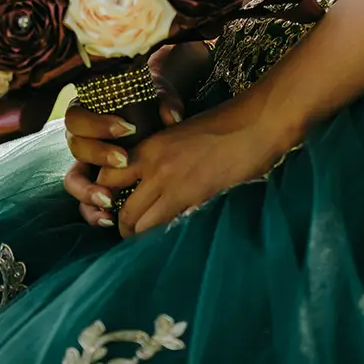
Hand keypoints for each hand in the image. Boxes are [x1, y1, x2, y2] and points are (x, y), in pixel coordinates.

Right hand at [63, 51, 191, 229]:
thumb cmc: (153, 104)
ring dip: (89, 192)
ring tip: (110, 202)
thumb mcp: (160, 96)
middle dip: (98, 155)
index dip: (98, 125)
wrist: (158, 118)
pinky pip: (85, 203)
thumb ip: (166, 102)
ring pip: (74, 181)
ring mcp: (87, 165)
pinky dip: (94, 212)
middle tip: (123, 161)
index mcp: (89, 112)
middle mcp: (83, 139)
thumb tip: (172, 117)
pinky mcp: (96, 186)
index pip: (78, 118)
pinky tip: (110, 219)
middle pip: (76, 147)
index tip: (128, 129)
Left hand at [113, 102, 284, 236]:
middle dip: (124, 227)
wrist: (256, 124)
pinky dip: (167, 234)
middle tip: (130, 233)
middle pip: (123, 212)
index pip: (107, 178)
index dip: (108, 194)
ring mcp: (176, 186)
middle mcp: (155, 168)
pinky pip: (170, 227)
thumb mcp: (180, 132)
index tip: (116, 203)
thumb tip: (148, 180)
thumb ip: (160, 155)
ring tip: (149, 240)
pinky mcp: (197, 201)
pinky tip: (173, 233)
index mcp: (150, 147)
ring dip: (143, 235)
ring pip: (143, 226)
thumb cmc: (223, 123)